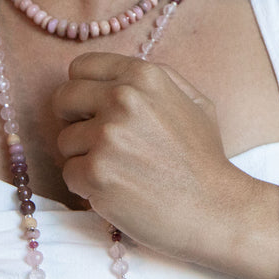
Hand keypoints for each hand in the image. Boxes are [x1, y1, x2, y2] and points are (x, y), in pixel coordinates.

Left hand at [53, 52, 245, 258]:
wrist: (215, 210)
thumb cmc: (205, 161)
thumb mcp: (195, 104)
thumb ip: (158, 81)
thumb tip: (117, 75)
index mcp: (144, 77)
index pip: (81, 68)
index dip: (84, 90)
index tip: (93, 110)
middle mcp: (122, 99)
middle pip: (63, 99)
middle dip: (74, 120)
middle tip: (99, 143)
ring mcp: (107, 136)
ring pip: (65, 141)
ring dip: (85, 158)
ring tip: (121, 173)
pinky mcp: (96, 172)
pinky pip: (69, 174)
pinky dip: (87, 187)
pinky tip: (118, 191)